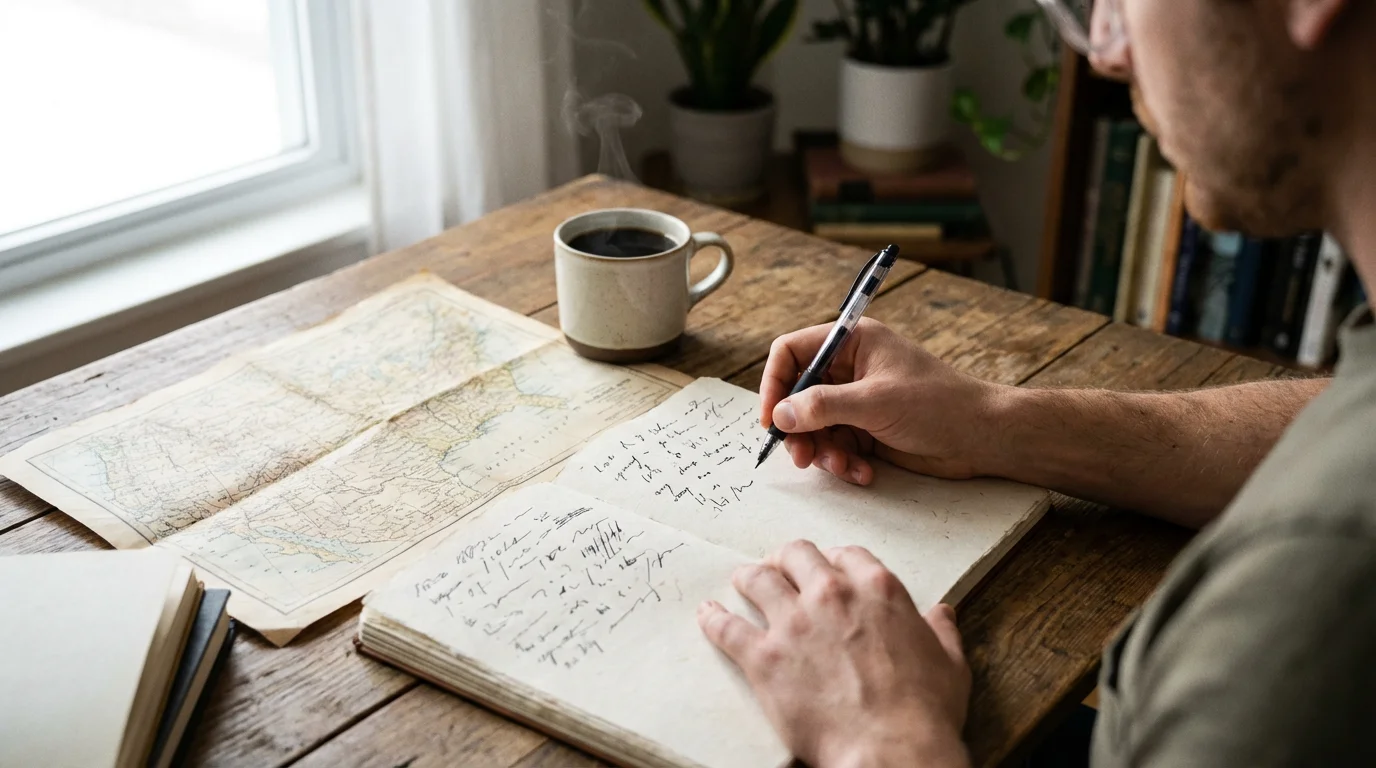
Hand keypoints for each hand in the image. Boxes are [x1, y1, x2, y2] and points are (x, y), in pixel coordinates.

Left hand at [698, 540, 971, 767]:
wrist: (892, 750)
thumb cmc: (925, 712)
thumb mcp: (950, 664)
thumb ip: (941, 632)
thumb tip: (941, 613)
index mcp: (878, 590)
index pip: (847, 555)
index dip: (834, 560)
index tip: (827, 569)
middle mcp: (832, 595)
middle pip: (796, 555)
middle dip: (785, 559)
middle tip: (778, 569)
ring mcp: (794, 623)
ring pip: (757, 580)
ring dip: (748, 578)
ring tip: (742, 581)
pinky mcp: (764, 657)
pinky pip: (727, 627)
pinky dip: (713, 619)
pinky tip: (707, 615)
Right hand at [761, 318, 1008, 484]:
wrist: (982, 437)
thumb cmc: (938, 404)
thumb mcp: (875, 402)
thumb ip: (823, 407)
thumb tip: (781, 415)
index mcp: (852, 342)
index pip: (792, 352)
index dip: (775, 383)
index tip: (772, 418)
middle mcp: (850, 369)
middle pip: (798, 395)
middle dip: (798, 429)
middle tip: (801, 456)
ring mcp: (857, 401)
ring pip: (814, 427)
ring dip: (822, 452)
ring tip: (843, 467)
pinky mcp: (866, 430)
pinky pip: (836, 446)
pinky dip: (844, 463)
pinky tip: (864, 473)